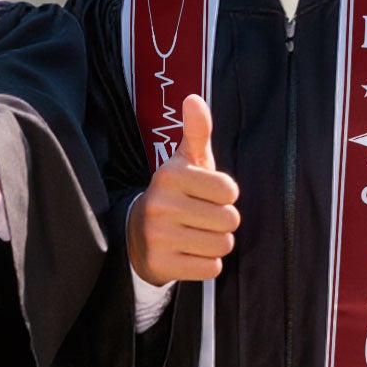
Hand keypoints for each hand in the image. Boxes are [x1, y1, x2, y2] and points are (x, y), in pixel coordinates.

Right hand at [126, 94, 239, 282]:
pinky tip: (189, 253)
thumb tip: (193, 98)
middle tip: (201, 218)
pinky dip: (206, 264)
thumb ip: (196, 132)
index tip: (206, 195)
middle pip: (230, 220)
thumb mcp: (184, 162)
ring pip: (222, 245)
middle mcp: (161, 204)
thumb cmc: (175, 194)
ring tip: (196, 235)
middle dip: (222, 222)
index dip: (225, 195)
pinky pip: (211, 268)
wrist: (136, 235)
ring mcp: (158, 236)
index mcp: (170, 175)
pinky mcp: (161, 264)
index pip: (230, 191)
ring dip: (216, 243)